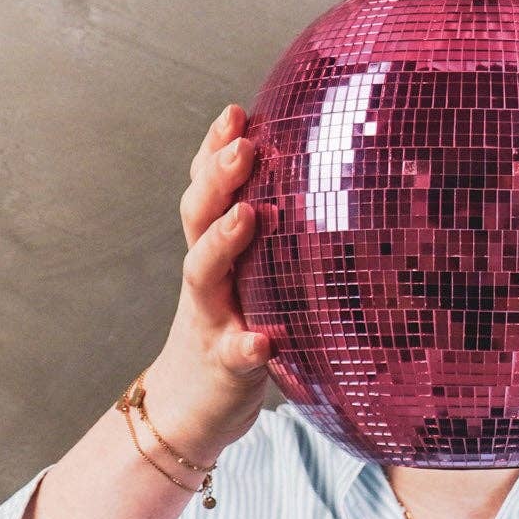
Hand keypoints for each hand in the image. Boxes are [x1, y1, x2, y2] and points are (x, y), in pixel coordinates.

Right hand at [134, 102, 273, 461]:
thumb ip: (271, 232)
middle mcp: (206, 277)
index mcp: (216, 249)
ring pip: (203, 274)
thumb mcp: (247, 273)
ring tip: (246, 215)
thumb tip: (331, 179)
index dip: (215, 149)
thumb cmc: (232, 325)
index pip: (208, 188)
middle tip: (244, 145)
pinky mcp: (224, 367)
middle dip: (217, 177)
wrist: (187, 407)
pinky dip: (245, 345)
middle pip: (199, 216)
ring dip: (222, 243)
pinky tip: (263, 340)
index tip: (236, 111)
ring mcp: (210, 319)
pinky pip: (234, 355)